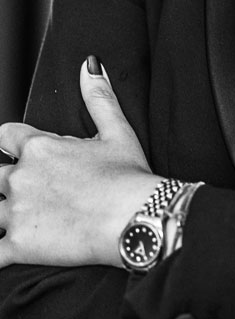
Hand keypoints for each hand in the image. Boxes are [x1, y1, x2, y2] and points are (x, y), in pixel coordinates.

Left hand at [0, 59, 154, 270]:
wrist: (136, 219)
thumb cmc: (130, 178)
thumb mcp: (117, 131)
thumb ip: (98, 97)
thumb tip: (90, 65)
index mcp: (40, 148)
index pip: (4, 137)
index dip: (10, 146)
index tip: (18, 155)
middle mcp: (21, 177)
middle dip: (4, 182)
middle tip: (25, 191)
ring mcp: (17, 212)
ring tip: (12, 216)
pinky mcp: (20, 245)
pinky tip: (2, 253)